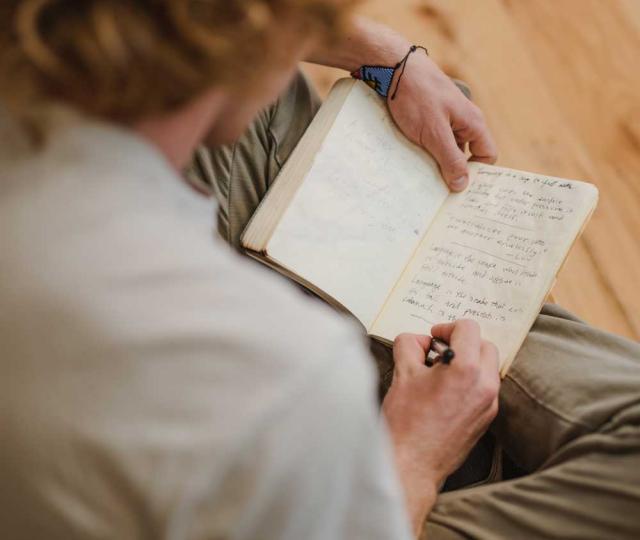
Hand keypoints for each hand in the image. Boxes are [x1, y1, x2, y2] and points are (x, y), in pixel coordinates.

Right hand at [382, 320, 499, 534]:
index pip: (468, 328)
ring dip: (469, 360)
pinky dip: (471, 380)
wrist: (412, 463)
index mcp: (465, 369)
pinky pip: (486, 387)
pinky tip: (447, 390)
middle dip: (462, 342)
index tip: (434, 338)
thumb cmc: (406, 421)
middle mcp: (484, 385)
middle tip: (438, 351)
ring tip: (442, 371)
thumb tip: (419, 341)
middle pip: (485, 344)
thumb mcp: (402, 373)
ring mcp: (489, 403)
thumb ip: (410, 345)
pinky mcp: (486, 418)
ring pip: (488, 366)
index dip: (447, 327)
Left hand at [387, 51, 497, 190]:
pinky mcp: (427, 118)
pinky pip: (431, 141)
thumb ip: (450, 159)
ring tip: (420, 175)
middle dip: (452, 171)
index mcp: (473, 122)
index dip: (476, 173)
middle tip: (437, 189)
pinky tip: (410, 159)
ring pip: (446, 149)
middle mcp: (462, 121)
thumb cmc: (416, 95)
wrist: (392, 66)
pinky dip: (423, 151)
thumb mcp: (434, 133)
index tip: (458, 189)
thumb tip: (462, 185)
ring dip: (435, 161)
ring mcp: (444, 118)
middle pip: (465, 155)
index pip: (487, 155)